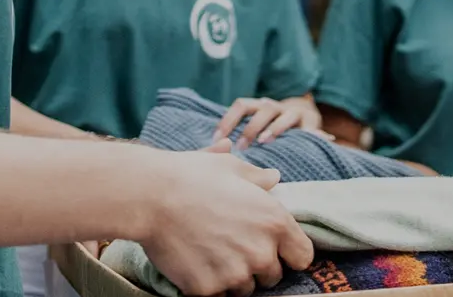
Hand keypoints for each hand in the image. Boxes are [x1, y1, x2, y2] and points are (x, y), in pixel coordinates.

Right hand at [135, 144, 313, 296]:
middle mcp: (261, 252)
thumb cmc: (191, 176)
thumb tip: (274, 177)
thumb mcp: (231, 168)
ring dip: (234, 278)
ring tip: (211, 253)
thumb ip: (258, 178)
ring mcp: (234, 274)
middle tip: (233, 248)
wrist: (150, 196)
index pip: (303, 256)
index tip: (275, 250)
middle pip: (273, 276)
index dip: (289, 253)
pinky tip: (194, 262)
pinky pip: (217, 295)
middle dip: (258, 266)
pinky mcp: (208, 289)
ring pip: (245, 289)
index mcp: (275, 221)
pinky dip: (208, 285)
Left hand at [213, 97, 320, 147]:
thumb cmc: (270, 126)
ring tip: (265, 141)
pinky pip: (310, 128)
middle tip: (241, 146)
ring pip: (284, 116)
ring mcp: (293, 112)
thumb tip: (212, 146)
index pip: (242, 105)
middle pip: (263, 110)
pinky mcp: (310, 122)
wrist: (303, 114)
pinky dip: (313, 134)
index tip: (217, 138)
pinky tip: (314, 141)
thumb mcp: (255, 126)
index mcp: (258, 106)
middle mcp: (275, 106)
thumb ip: (238, 133)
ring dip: (274, 128)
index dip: (229, 119)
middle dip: (251, 128)